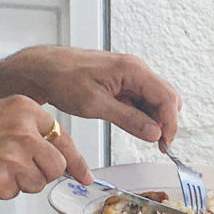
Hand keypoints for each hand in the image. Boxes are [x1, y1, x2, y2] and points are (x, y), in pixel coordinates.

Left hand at [0, 48, 181, 167]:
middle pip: (165, 97)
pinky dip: (141, 114)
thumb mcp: (95, 104)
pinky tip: (134, 126)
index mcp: (132, 69)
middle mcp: (135, 69)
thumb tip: (154, 132)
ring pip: (154, 99)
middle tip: (157, 144)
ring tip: (144, 137)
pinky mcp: (121, 82)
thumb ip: (128, 119)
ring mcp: (129, 75)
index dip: (170, 123)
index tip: (166, 143)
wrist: (43, 69)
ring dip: (153, 119)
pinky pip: (140, 99)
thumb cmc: (63, 79)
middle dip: (165, 121)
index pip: (166, 97)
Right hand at [0, 95, 68, 200]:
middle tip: (18, 171)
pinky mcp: (0, 179)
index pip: (63, 138)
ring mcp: (13, 156)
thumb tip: (55, 152)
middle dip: (41, 174)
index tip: (84, 176)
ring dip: (18, 183)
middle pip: (55, 166)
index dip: (76, 162)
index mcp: (25, 109)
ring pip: (36, 183)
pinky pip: (12, 194)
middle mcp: (23, 131)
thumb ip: (28, 128)